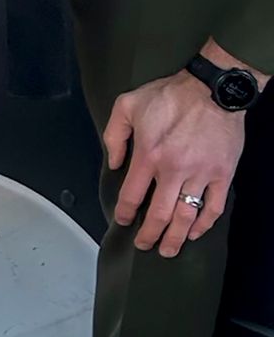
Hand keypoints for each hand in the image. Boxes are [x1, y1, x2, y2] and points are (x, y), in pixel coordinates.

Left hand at [104, 69, 244, 257]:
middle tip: (144, 245)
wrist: (214, 87)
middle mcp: (173, 170)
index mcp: (148, 156)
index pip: (131, 196)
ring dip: (175, 237)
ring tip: (168, 250)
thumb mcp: (128, 106)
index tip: (123, 220)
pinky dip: (205, 223)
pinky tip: (195, 232)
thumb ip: (114, 135)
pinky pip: (215, 205)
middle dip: (149, 235)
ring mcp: (201, 173)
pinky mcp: (223, 172)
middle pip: (158, 214)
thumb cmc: (170, 95)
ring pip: (186, 215)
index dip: (124, 213)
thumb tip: (113, 163)